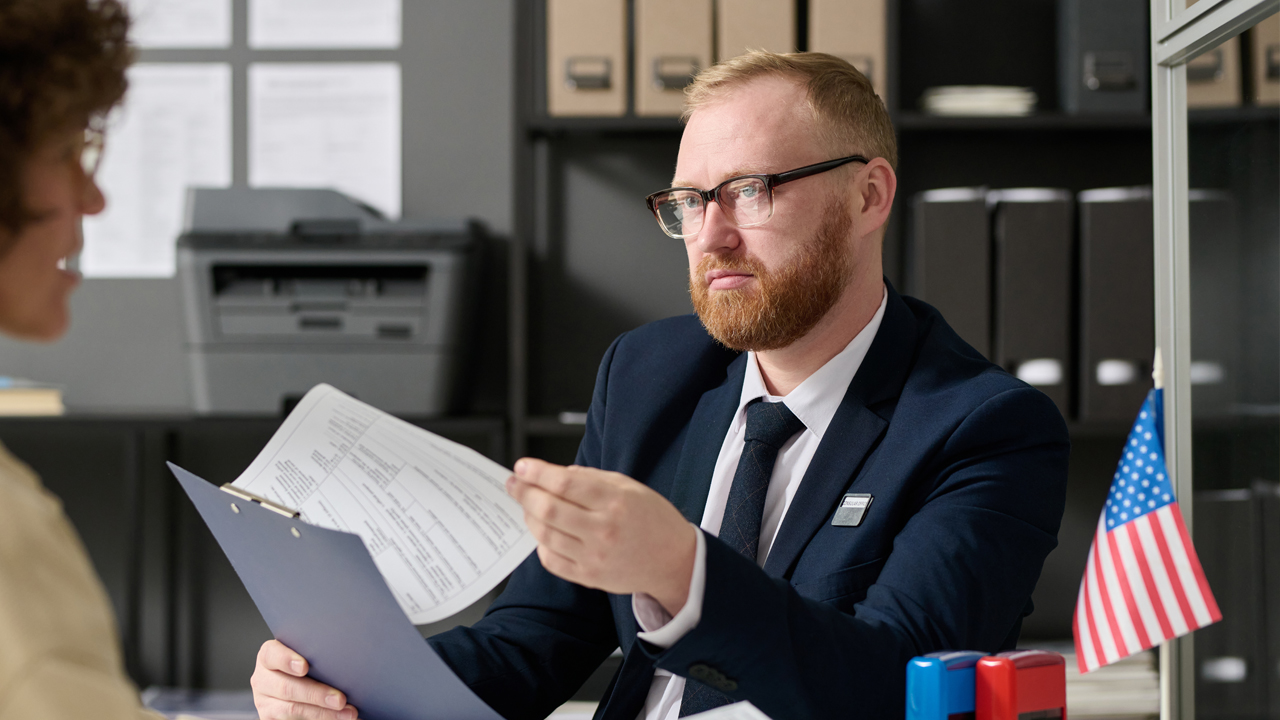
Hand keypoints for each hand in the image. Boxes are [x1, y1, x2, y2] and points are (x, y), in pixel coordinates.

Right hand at [251, 639, 358, 719]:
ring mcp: (264, 702)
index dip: (287, 660)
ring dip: (323, 713)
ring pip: (292, 709)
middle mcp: (263, 679)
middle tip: (341, 699)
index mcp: (269, 657)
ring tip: (348, 713)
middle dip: (316, 694)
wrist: (300, 690)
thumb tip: (347, 659)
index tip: (304, 666)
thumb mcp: (308, 658)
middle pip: (286, 687)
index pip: (272, 655)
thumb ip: (317, 657)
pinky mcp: (269, 719)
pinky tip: (338, 719)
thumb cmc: (310, 668)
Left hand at [506, 458, 697, 614]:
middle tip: (514, 484)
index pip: (565, 483)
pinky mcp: (589, 578)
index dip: (537, 473)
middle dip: (524, 493)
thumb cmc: (653, 520)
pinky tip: (543, 532)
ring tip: (527, 505)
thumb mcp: (630, 487)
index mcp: (615, 501)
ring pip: (545, 534)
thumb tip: (556, 474)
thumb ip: (592, 478)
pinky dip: (541, 543)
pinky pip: (551, 560)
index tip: (522, 467)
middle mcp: (603, 530)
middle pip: (548, 509)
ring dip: (529, 516)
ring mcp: (594, 557)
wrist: (674, 561)